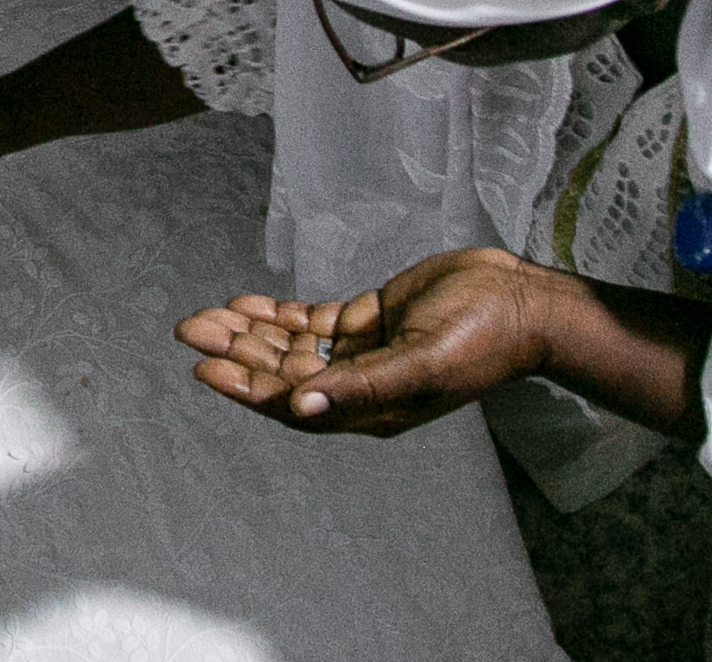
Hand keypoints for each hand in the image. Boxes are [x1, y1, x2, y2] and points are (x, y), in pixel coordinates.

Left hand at [176, 248, 555, 435]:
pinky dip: (280, 314)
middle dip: (236, 352)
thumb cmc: (480, 339)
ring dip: (251, 332)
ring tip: (206, 313)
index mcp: (370, 409)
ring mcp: (365, 353)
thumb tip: (301, 406)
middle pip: (283, 373)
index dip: (246, 387)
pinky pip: (314, 323)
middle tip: (190, 328)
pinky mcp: (372, 321)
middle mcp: (361, 386)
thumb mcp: (420, 364)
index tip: (204, 365)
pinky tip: (247, 303)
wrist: (521, 303)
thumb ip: (360, 386)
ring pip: (292, 347)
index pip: (292, 404)